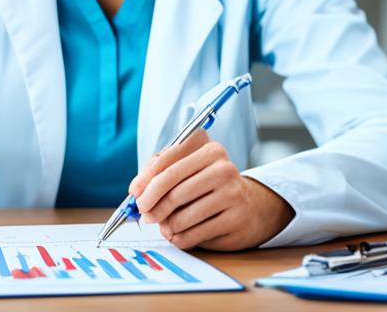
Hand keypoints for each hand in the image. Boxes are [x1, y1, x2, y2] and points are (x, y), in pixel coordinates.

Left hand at [129, 128, 293, 250]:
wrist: (251, 207)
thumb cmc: (210, 186)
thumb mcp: (189, 169)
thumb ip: (161, 171)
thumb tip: (137, 189)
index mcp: (208, 148)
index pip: (168, 161)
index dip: (146, 179)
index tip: (135, 193)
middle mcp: (222, 167)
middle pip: (173, 189)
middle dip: (152, 204)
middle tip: (145, 214)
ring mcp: (232, 193)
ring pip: (182, 214)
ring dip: (166, 224)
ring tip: (163, 225)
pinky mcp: (235, 219)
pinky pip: (194, 232)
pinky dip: (179, 237)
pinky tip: (177, 235)